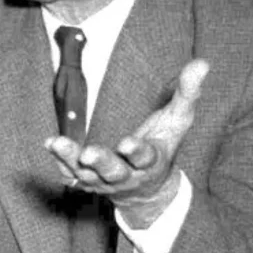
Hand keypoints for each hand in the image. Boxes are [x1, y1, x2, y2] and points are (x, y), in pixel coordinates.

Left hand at [45, 59, 208, 227]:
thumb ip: (188, 94)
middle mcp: (126, 175)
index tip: (127, 144)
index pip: (145, 157)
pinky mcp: (86, 181)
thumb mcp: (178, 122)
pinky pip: (70, 175)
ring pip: (86, 174)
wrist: (147, 189)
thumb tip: (202, 63)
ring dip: (70, 159)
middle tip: (88, 154)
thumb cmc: (162, 145)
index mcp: (150, 161)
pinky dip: (59, 162)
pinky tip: (50, 144)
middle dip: (101, 162)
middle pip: (113, 171)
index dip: (136, 151)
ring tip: (55, 142)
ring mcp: (103, 181)